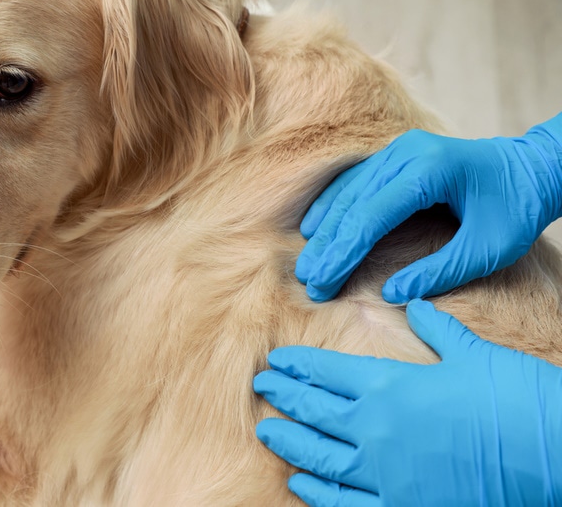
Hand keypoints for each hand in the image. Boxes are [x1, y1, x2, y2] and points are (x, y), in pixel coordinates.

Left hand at [254, 299, 561, 505]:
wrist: (554, 455)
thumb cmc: (516, 398)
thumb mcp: (473, 353)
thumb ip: (436, 328)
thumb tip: (415, 304)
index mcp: (391, 385)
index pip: (327, 371)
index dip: (298, 365)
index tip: (276, 361)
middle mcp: (376, 428)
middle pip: (313, 409)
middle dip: (282, 396)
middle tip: (260, 387)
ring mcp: (384, 473)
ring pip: (318, 456)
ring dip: (287, 442)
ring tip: (265, 431)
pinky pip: (344, 503)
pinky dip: (317, 492)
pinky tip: (299, 481)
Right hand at [296, 114, 561, 302]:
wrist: (534, 168)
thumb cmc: (517, 209)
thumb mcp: (487, 249)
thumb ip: (439, 272)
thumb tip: (391, 295)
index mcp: (428, 172)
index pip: (370, 219)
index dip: (342, 255)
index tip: (322, 285)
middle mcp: (406, 154)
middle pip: (352, 205)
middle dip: (327, 246)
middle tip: (307, 281)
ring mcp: (399, 150)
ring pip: (348, 192)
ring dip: (325, 229)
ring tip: (307, 263)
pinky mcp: (396, 154)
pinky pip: (355, 180)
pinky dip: (333, 204)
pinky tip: (314, 226)